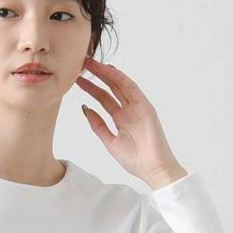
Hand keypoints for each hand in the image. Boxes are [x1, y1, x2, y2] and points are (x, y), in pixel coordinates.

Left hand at [75, 57, 188, 189]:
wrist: (153, 169)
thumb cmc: (135, 160)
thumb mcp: (110, 141)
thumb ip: (98, 125)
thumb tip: (85, 109)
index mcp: (121, 119)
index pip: (104, 99)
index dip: (92, 88)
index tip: (78, 80)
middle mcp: (128, 111)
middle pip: (110, 88)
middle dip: (97, 76)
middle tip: (82, 64)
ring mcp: (137, 107)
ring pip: (119, 85)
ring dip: (106, 73)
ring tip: (92, 64)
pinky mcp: (145, 107)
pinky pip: (132, 89)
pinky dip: (121, 78)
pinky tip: (109, 70)